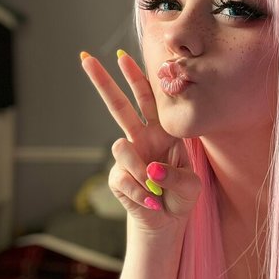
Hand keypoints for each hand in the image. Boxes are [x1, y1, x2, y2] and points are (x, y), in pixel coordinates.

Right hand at [80, 51, 201, 236]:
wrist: (169, 221)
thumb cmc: (183, 195)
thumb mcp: (191, 185)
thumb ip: (175, 175)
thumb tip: (149, 169)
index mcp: (164, 131)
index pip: (150, 101)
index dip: (137, 79)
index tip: (123, 57)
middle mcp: (143, 139)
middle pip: (119, 106)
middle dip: (103, 83)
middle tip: (86, 60)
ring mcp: (128, 157)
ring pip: (121, 148)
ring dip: (141, 172)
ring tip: (157, 190)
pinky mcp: (117, 177)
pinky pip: (123, 178)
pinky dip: (141, 193)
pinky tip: (151, 201)